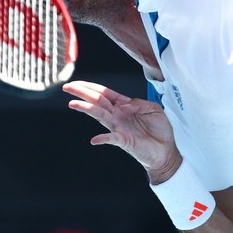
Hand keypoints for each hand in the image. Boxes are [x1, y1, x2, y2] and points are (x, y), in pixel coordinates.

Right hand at [64, 81, 181, 183]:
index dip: (91, 87)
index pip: (105, 93)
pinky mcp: (124, 141)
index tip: (77, 83)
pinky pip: (112, 139)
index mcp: (124, 105)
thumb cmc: (159, 129)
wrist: (166, 150)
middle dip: (82, 93)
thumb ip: (139, 103)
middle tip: (67, 87)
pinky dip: (103, 138)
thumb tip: (123, 105)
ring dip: (87, 109)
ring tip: (74, 104)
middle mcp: (118, 115)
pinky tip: (95, 139)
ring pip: (100, 116)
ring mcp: (119, 128)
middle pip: (97, 101)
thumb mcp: (154, 109)